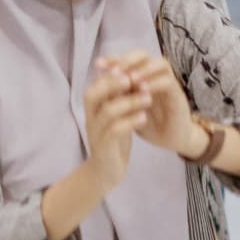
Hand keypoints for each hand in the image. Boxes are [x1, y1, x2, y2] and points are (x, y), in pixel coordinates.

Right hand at [82, 67, 149, 192]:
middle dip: (114, 83)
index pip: (96, 83)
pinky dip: (131, 121)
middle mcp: (90, 117)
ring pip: (109, 111)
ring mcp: (96, 132)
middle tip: (136, 78)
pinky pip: (116, 130)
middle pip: (93, 94)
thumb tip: (129, 72)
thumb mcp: (115, 114)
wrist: (107, 170)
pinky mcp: (105, 146)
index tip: (134, 68)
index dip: (113, 74)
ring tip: (149, 98)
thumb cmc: (114, 138)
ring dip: (130, 102)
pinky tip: (144, 117)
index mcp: (92, 108)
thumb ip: (118, 96)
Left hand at [95, 51, 196, 157]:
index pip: (127, 59)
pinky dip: (155, 83)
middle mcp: (155, 76)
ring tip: (129, 79)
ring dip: (144, 69)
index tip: (98, 65)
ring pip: (161, 63)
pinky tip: (142, 91)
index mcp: (141, 77)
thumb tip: (97, 81)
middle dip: (128, 60)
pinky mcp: (178, 95)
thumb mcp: (127, 109)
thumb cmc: (147, 123)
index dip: (113, 59)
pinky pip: (168, 81)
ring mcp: (169, 83)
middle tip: (116, 71)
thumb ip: (117, 95)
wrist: (169, 140)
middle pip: (144, 55)